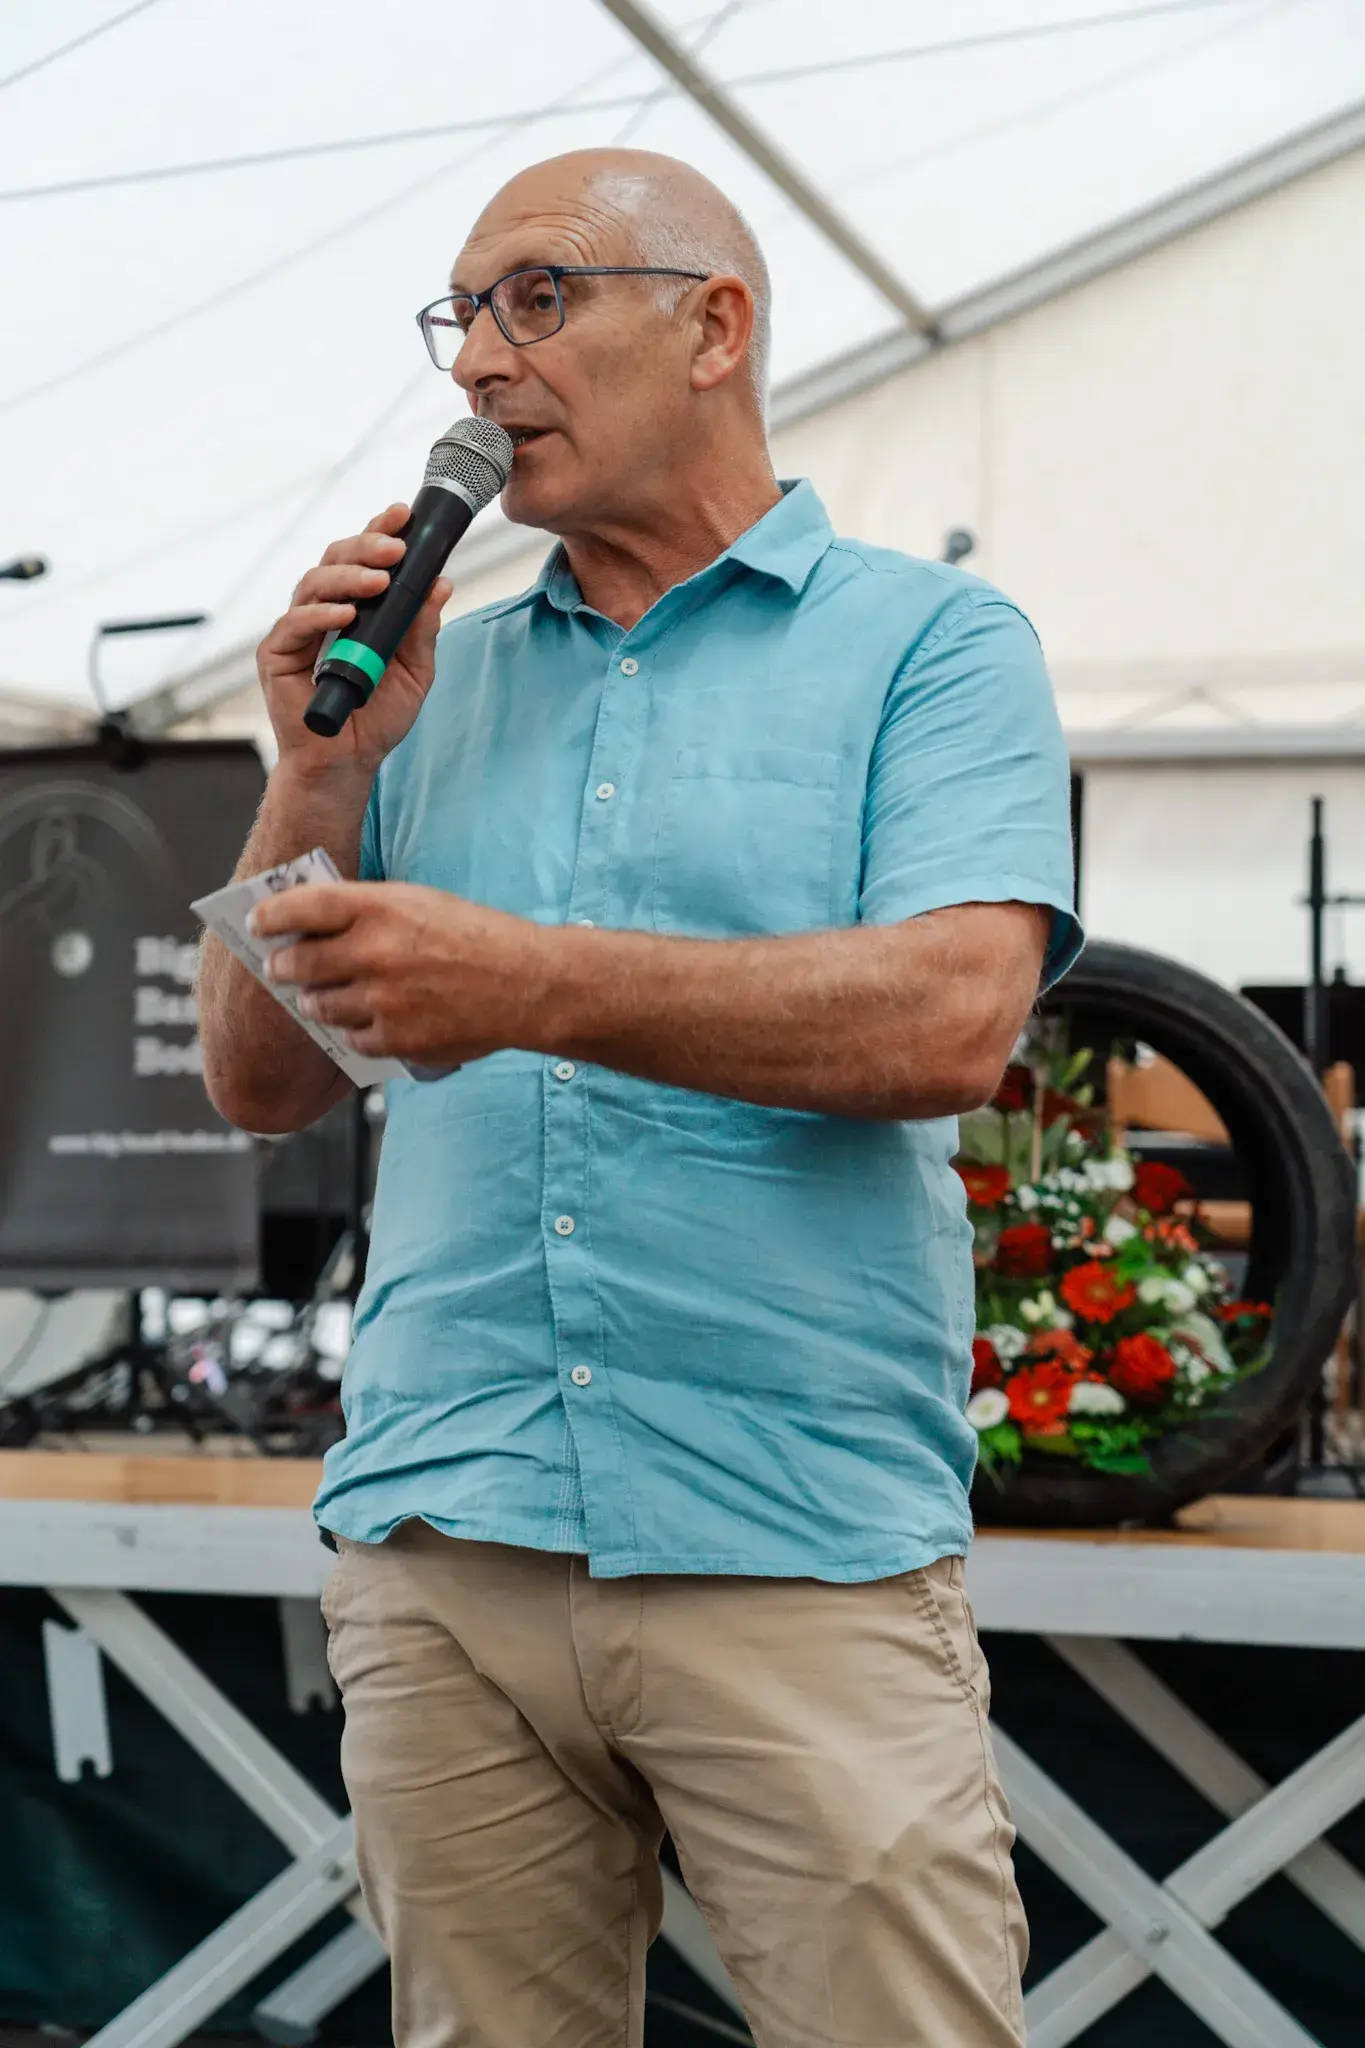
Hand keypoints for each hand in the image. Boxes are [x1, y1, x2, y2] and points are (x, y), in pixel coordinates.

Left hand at [250, 881, 561, 1066]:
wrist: (527, 985)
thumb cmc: (478, 937)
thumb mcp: (421, 903)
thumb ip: (369, 911)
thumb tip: (317, 924)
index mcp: (379, 908)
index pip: (302, 907)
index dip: (271, 915)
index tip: (257, 923)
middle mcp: (373, 952)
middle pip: (299, 962)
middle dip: (282, 966)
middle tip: (278, 967)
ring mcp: (381, 1000)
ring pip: (319, 1005)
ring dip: (313, 1002)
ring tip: (316, 998)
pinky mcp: (395, 1038)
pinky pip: (351, 1038)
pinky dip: (352, 1031)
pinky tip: (364, 1021)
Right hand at [257, 505, 453, 778]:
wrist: (347, 763)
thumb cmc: (375, 718)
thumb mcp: (414, 672)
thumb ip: (422, 630)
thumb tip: (441, 583)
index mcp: (352, 608)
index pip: (361, 560)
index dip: (378, 531)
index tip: (403, 514)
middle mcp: (321, 612)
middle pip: (335, 561)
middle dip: (366, 546)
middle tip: (396, 547)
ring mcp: (296, 632)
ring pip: (313, 584)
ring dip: (348, 578)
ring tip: (380, 581)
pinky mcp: (276, 656)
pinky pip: (294, 625)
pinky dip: (320, 615)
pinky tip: (345, 614)